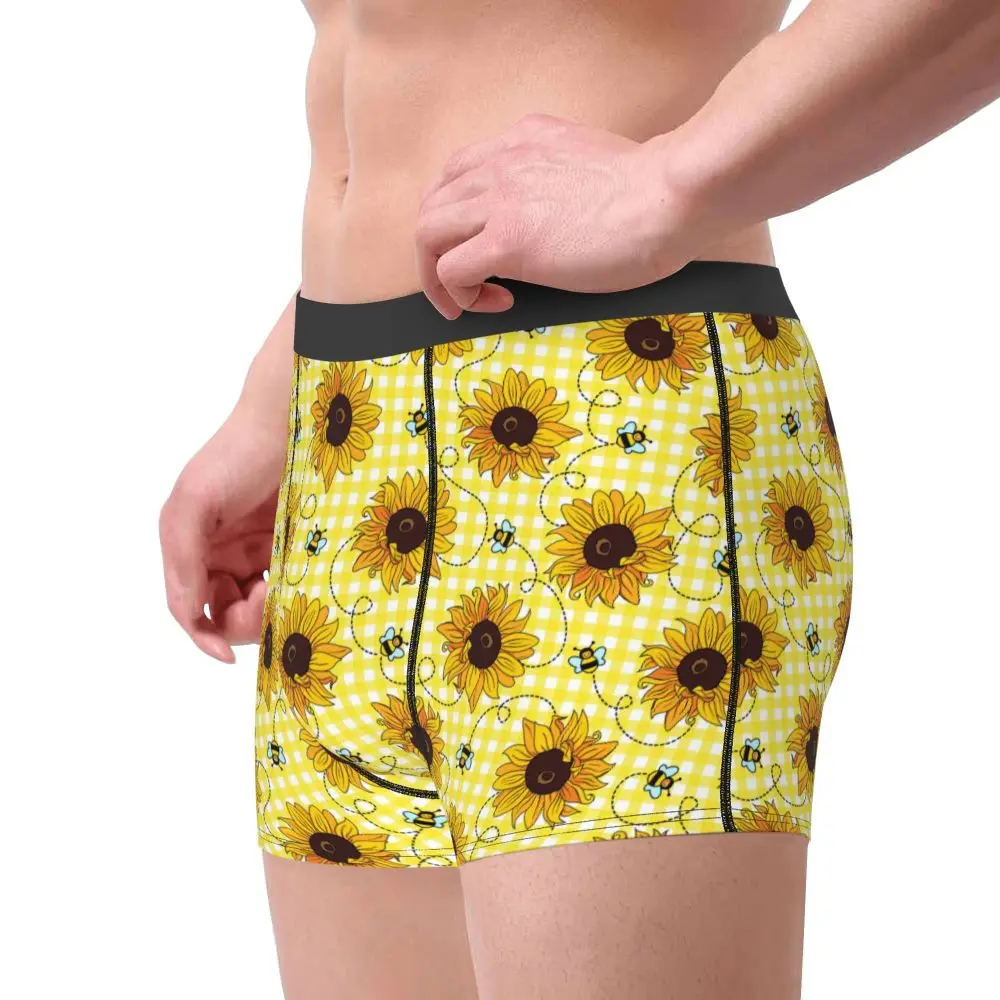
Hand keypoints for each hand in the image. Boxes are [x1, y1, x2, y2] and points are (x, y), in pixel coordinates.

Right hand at [159, 404, 286, 661]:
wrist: (291, 421)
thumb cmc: (236, 456)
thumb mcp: (196, 503)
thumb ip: (184, 558)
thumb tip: (188, 615)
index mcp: (192, 550)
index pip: (192, 610)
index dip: (206, 635)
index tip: (228, 654)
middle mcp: (223, 556)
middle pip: (228, 613)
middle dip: (244, 619)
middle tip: (268, 598)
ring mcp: (259, 552)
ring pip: (261, 605)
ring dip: (272, 609)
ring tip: (287, 585)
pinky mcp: (292, 547)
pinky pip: (291, 586)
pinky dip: (294, 594)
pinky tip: (303, 584)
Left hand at [415, 112, 685, 317]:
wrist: (671, 196)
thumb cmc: (653, 192)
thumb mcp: (590, 166)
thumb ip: (560, 180)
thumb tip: (558, 219)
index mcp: (523, 139)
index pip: (457, 171)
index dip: (455, 214)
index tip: (476, 244)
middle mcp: (502, 161)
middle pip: (432, 204)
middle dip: (436, 250)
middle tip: (463, 283)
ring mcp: (500, 200)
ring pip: (427, 233)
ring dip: (439, 275)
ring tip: (466, 302)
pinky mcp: (506, 240)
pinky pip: (450, 269)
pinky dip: (461, 293)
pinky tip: (496, 303)